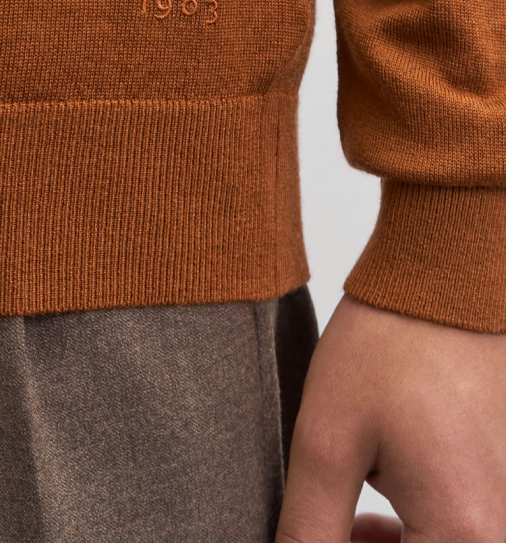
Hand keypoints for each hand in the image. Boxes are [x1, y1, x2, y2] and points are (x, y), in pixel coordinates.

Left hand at [274, 293, 505, 542]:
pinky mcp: (503, 483)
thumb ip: (310, 531)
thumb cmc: (389, 346)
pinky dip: (420, 532)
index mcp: (464, 535)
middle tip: (327, 530)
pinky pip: (461, 532)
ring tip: (347, 522)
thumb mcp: (327, 443)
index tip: (313, 536)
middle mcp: (499, 530)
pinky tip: (381, 508)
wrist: (444, 280)